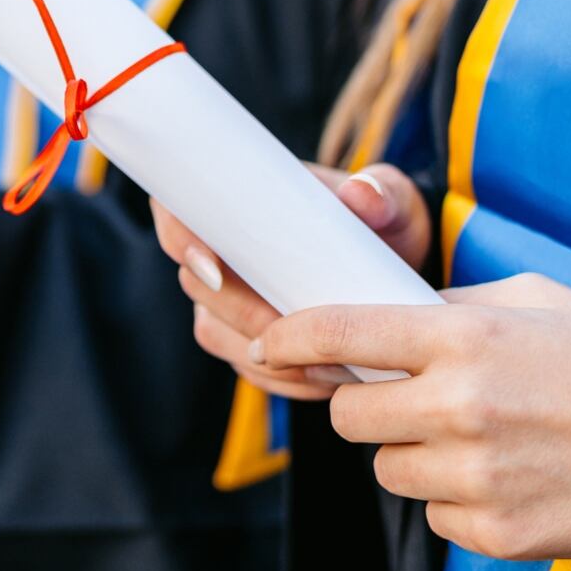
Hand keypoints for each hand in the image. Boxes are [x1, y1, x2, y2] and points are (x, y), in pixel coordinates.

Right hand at [150, 162, 432, 401]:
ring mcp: (225, 299)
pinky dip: (283, 378)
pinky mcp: (243, 338)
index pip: (178, 212)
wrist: (392, 264)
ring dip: (267, 356)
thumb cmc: (381, 220)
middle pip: (198, 287)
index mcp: (237, 199)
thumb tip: (361, 193)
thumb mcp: (392, 198)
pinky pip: (246, 366)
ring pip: (218, 334)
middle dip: (247, 316)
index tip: (217, 270)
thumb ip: (382, 191)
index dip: (181, 240)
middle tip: (307, 333)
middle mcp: (218, 250)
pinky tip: (325, 379)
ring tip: (329, 363)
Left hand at [252, 274, 570, 560]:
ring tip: (481, 440)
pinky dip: (459, 502)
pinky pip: (437, 518)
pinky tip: (511, 478)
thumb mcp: (533, 298)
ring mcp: (475, 475)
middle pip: (349, 419)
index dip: (290, 339)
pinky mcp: (498, 533)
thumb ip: (454, 307)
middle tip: (410, 401)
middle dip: (367, 409)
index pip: (340, 333)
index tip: (268, 345)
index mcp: (462, 337)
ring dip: (415, 457)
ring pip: (389, 472)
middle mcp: (458, 405)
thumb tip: (390, 317)